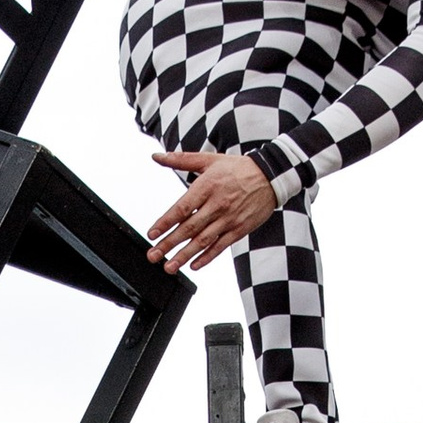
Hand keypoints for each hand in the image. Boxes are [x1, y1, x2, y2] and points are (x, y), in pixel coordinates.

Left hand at [146, 146, 283, 276]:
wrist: (271, 176)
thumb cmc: (238, 168)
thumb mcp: (209, 160)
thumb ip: (181, 160)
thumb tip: (157, 156)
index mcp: (208, 186)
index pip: (182, 208)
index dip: (166, 222)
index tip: (152, 233)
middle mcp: (218, 204)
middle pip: (189, 227)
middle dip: (169, 243)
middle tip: (153, 255)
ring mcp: (229, 219)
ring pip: (203, 240)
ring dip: (185, 255)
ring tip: (169, 266)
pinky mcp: (239, 229)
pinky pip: (221, 246)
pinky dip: (207, 257)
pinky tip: (194, 265)